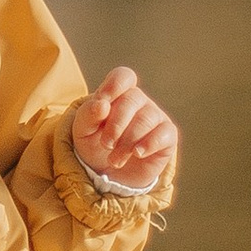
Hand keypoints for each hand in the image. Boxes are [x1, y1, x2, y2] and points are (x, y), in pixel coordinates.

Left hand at [72, 65, 175, 191]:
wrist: (107, 174)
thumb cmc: (94, 144)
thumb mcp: (83, 130)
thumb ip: (89, 114)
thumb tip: (102, 104)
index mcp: (117, 93)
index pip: (123, 76)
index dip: (114, 86)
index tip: (102, 104)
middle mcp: (139, 101)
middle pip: (132, 99)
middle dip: (116, 125)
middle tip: (106, 145)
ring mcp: (155, 117)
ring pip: (146, 119)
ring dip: (127, 142)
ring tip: (115, 160)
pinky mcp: (167, 137)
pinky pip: (164, 133)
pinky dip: (149, 144)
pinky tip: (137, 153)